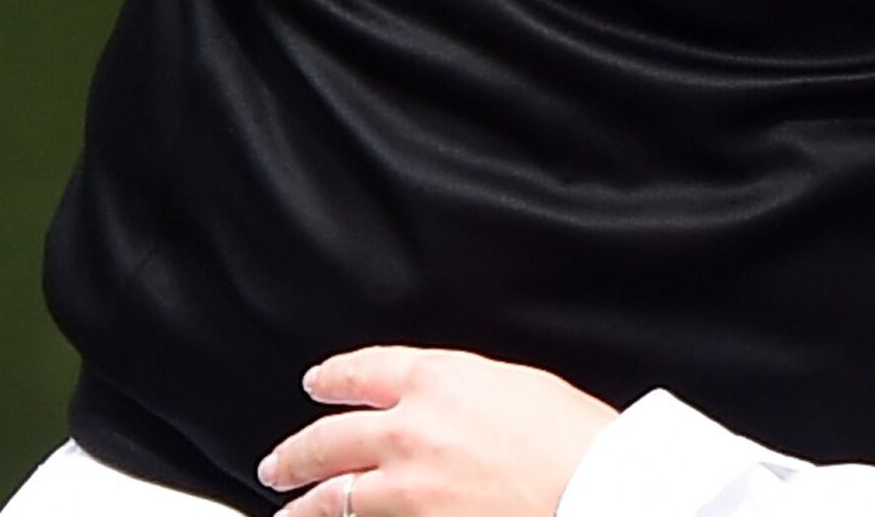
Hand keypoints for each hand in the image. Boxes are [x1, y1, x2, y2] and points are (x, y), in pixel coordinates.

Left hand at [258, 347, 616, 516]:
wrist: (598, 491)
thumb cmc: (578, 440)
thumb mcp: (518, 385)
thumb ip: (466, 389)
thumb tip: (444, 399)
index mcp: (437, 378)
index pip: (363, 371)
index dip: (333, 379)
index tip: (317, 384)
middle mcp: (409, 428)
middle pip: (331, 438)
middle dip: (297, 452)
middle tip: (276, 464)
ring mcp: (406, 486)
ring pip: (334, 496)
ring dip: (303, 505)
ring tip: (285, 511)